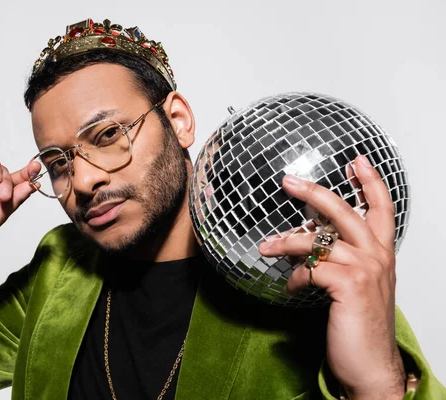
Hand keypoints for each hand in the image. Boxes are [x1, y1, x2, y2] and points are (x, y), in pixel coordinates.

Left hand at [258, 155, 405, 398]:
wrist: (370, 366)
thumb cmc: (359, 326)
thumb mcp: (357, 286)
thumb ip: (343, 261)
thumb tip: (311, 242)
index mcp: (381, 254)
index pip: (381, 209)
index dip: (370, 182)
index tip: (356, 161)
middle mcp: (377, 256)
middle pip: (344, 211)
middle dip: (315, 192)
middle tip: (288, 181)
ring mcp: (365, 270)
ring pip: (319, 240)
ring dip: (287, 242)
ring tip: (266, 246)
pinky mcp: (349, 286)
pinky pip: (310, 269)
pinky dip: (295, 277)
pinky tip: (291, 288)